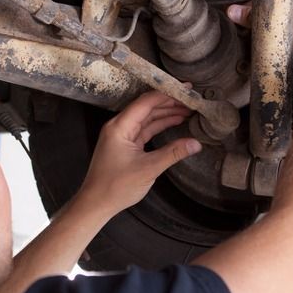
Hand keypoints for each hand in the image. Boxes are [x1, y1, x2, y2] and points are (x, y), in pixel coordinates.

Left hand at [75, 91, 202, 215]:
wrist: (96, 203)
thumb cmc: (116, 187)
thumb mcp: (148, 169)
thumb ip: (173, 153)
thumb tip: (196, 143)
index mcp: (119, 126)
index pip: (146, 102)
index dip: (167, 93)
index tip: (186, 89)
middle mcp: (119, 126)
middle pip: (147, 107)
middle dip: (169, 102)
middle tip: (191, 99)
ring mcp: (122, 135)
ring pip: (147, 118)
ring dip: (166, 113)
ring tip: (188, 109)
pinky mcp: (125, 145)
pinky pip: (145, 129)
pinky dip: (159, 125)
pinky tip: (175, 122)